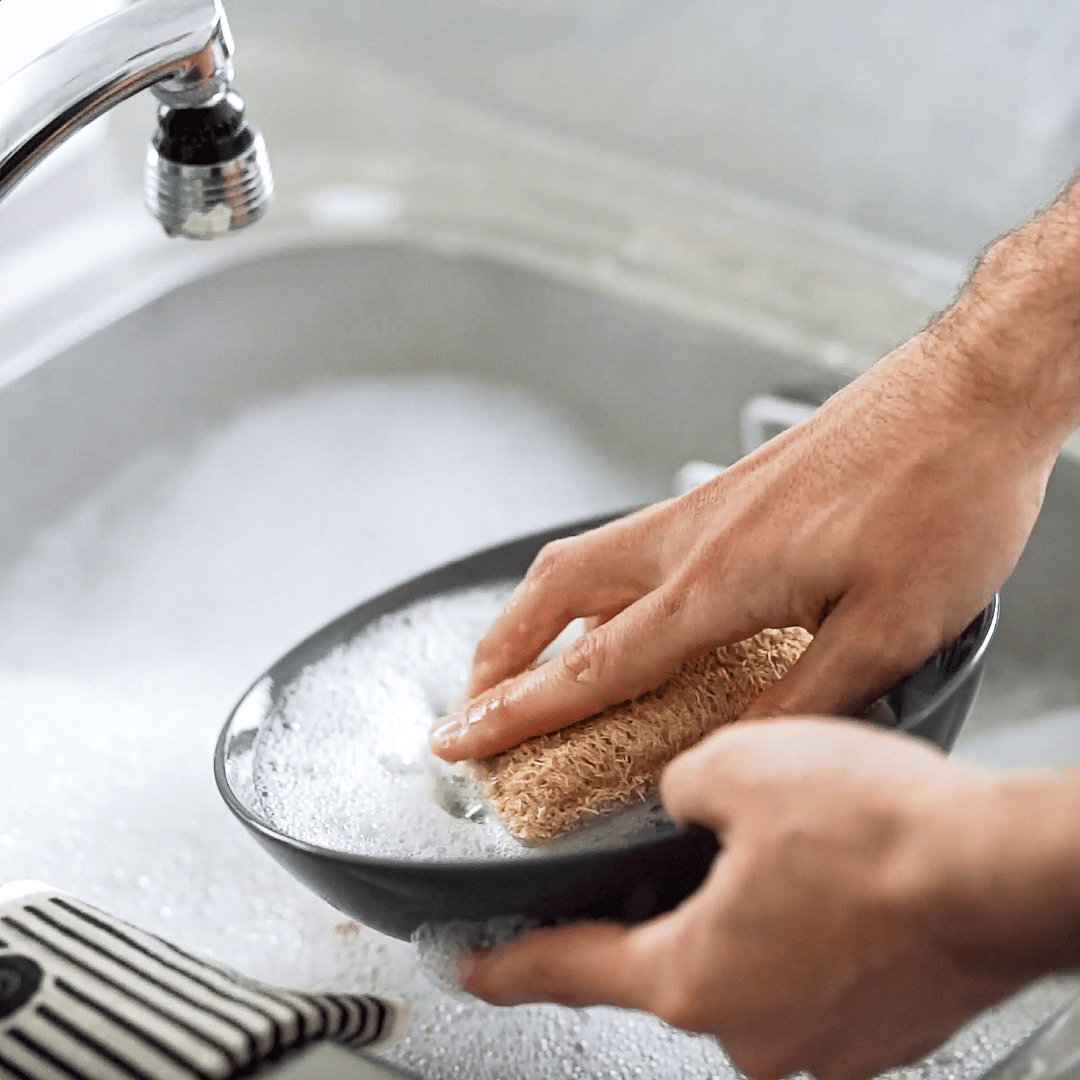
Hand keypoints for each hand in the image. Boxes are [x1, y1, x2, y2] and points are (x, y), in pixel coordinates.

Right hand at [431, 328, 1052, 760]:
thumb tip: (736, 747)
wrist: (973, 391)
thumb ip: (808, 695)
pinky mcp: (729, 493)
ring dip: (535, 616)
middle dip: (498, 653)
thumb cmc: (944, 495)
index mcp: (721, 580)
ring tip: (521, 663)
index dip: (518, 714)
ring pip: (585, 562)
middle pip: (555, 592)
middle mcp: (692, 538)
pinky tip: (617, 614)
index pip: (593, 666)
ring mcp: (705, 508)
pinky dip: (591, 591)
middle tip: (472, 701)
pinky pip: (630, 548)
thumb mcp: (895, 625)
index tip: (458, 741)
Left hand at [464, 720, 1049, 1079]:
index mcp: (692, 974)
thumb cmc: (880, 831)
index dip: (509, 966)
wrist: (1001, 871)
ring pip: (746, 969)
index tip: (477, 968)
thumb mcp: (736, 765)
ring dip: (744, 916)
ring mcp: (817, 1042)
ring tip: (779, 856)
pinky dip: (801, 933)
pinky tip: (826, 882)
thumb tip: (683, 801)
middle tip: (678, 863)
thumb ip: (679, 788)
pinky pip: (807, 976)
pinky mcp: (873, 1032)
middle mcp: (749, 1029)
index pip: (567, 972)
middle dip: (660, 911)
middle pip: (665, 966)